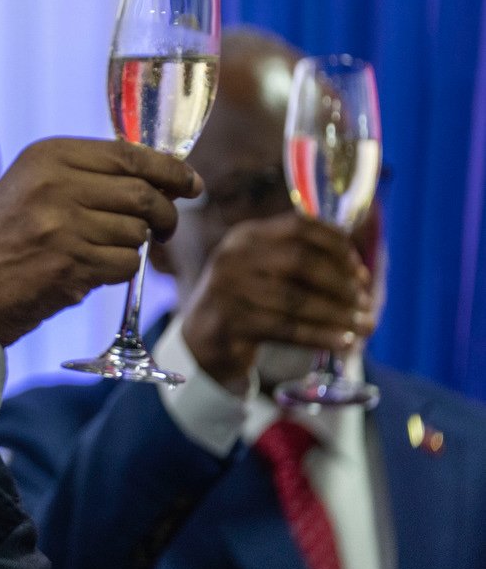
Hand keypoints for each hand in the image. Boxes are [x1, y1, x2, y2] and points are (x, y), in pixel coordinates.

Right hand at [0, 138, 199, 344]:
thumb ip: (87, 175)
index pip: (129, 155)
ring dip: (134, 247)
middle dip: (165, 214)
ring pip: (138, 232)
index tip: (191, 184)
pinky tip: (90, 273)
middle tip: (164, 227)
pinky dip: (119, 272)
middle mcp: (54, 184)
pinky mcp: (70, 265)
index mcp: (46, 155)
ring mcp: (62, 225)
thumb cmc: (4, 240)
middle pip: (142, 194)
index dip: (169, 170)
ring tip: (100, 252)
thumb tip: (163, 176)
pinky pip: (126, 265)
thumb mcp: (33, 187)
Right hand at [181, 211, 373, 392]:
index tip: (359, 268)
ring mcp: (228, 290)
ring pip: (296, 299)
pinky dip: (320, 336)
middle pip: (300, 261)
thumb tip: (360, 271)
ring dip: (338, 314)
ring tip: (364, 326)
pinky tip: (344, 342)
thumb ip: (300, 259)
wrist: (202, 338)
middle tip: (365, 302)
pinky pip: (286, 329)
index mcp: (245, 236)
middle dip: (341, 283)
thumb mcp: (263, 268)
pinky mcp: (230, 323)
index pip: (298, 225)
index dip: (336, 244)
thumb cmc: (246, 300)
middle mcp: (233, 257)